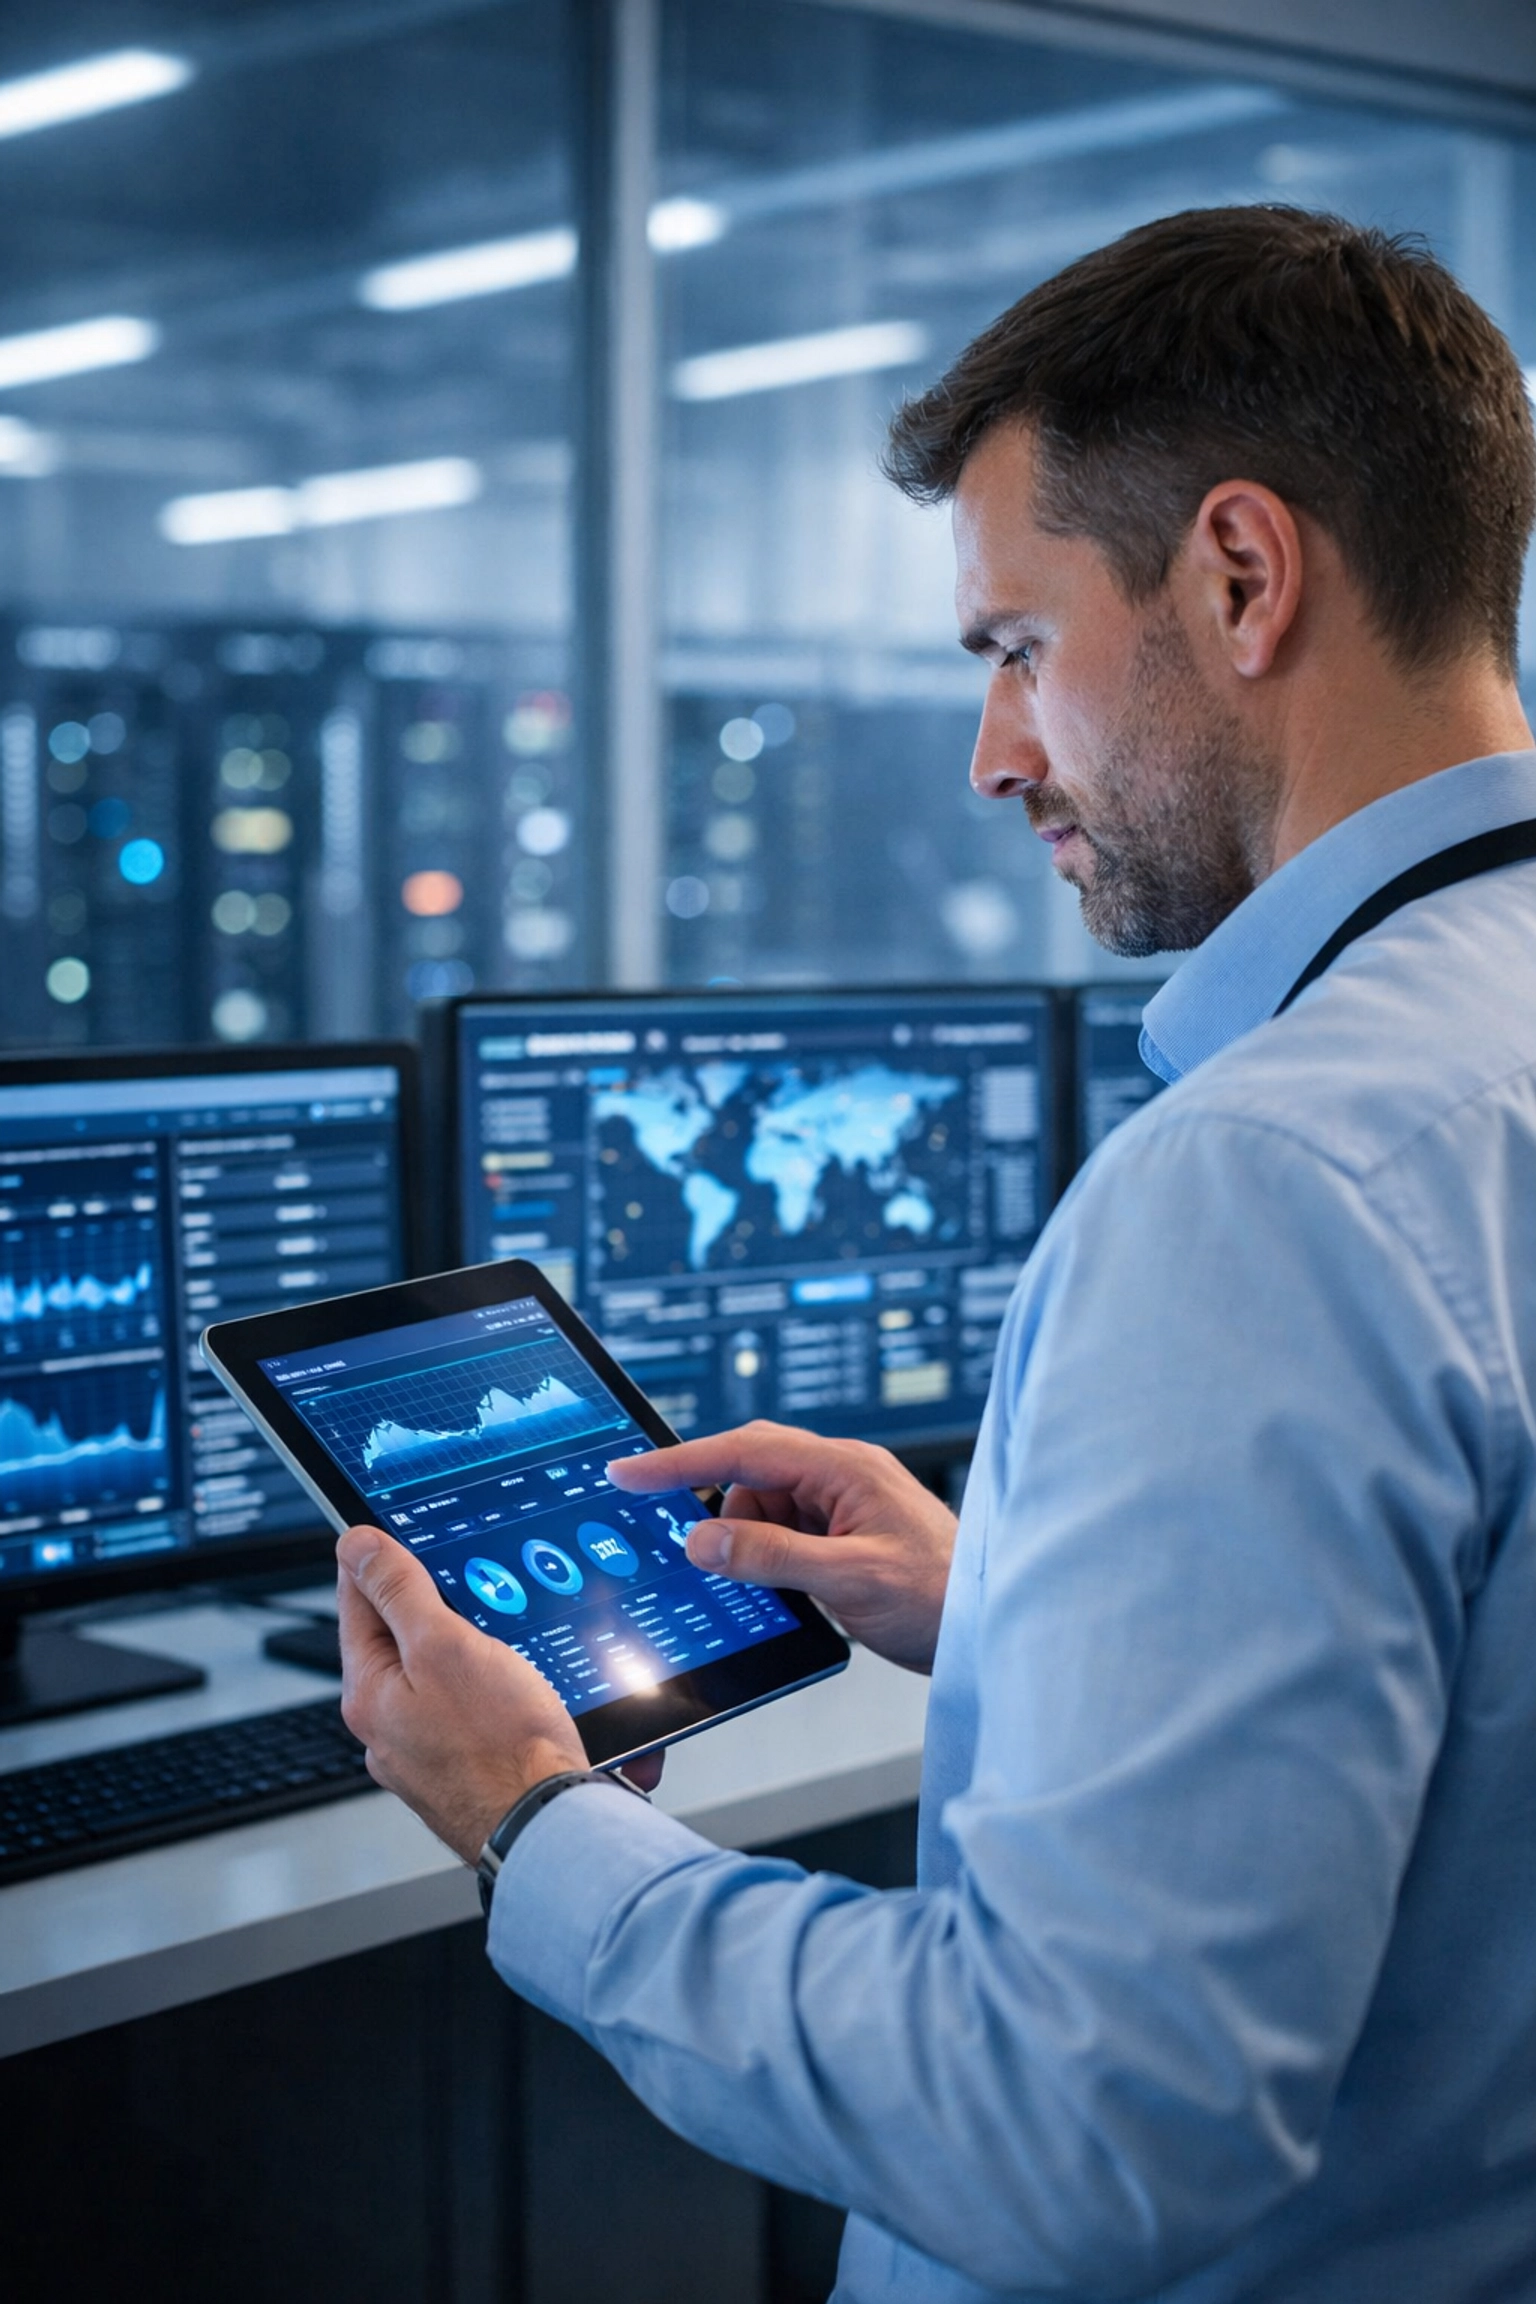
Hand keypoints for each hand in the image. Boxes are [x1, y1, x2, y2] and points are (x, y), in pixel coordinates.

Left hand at [336, 1526, 660, 1864]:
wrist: (551, 1827)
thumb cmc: (501, 1749)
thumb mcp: (445, 1646)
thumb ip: (400, 1591)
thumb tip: (357, 1544)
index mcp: (370, 1692)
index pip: (358, 1601)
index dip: (379, 1558)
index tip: (392, 1532)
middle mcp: (389, 1727)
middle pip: (403, 1638)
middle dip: (440, 1607)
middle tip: (473, 1583)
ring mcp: (427, 1752)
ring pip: (446, 1675)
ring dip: (478, 1651)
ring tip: (513, 1643)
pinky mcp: (467, 1769)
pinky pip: (475, 1712)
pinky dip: (501, 1692)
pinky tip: (530, 1691)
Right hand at [608, 1422, 956, 1673]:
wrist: (991, 1625)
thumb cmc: (944, 1595)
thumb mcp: (851, 1580)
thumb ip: (774, 1557)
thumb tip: (706, 1542)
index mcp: (846, 1468)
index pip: (746, 1451)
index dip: (680, 1461)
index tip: (629, 1472)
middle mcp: (843, 1477)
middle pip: (752, 1476)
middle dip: (724, 1518)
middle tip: (704, 1558)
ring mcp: (845, 1505)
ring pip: (765, 1511)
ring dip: (754, 1549)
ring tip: (787, 1591)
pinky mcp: (846, 1535)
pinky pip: (787, 1536)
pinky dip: (773, 1562)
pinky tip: (791, 1592)